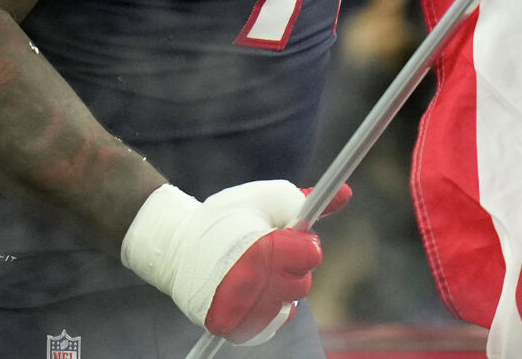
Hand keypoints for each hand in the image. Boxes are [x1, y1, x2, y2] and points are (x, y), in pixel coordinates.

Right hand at [120, 181, 342, 343]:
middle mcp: (250, 285)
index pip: (311, 255)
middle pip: (303, 284)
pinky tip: (250, 292)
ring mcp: (239, 310)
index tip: (286, 236)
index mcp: (261, 250)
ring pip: (287, 307)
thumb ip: (305, 200)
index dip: (302, 243)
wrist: (176, 245)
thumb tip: (345, 193)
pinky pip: (269, 326)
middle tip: (267, 253)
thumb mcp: (264, 199)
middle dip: (291, 267)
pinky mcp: (231, 328)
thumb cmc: (224, 217)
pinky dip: (266, 310)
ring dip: (278, 289)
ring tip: (254, 271)